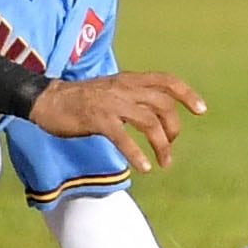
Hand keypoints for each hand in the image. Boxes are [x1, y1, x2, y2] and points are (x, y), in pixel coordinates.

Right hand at [30, 71, 205, 167]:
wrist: (46, 100)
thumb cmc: (80, 100)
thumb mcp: (112, 91)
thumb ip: (133, 98)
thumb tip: (156, 116)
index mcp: (129, 80)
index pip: (166, 80)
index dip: (187, 94)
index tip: (201, 110)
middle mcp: (124, 88)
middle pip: (163, 105)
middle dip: (173, 129)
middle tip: (170, 148)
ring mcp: (111, 103)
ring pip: (149, 121)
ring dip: (162, 145)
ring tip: (164, 163)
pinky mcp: (97, 119)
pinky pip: (123, 137)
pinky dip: (136, 153)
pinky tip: (145, 167)